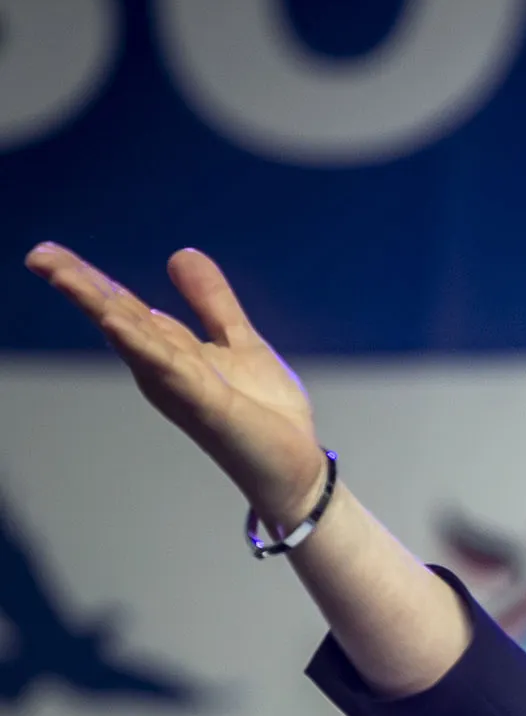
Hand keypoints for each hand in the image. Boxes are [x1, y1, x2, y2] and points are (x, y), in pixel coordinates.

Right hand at [24, 243, 326, 527]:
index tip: (46, 251)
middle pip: (116, 317)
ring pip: (132, 338)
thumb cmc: (264, 412)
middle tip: (38, 253)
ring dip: (99, 306)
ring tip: (63, 276)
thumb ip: (211, 302)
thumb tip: (180, 254)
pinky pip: (169, 369)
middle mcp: (164, 368)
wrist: (295, 464)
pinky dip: (142, 345)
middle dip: (79, 285)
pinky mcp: (206, 404)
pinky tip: (117, 323)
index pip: (122, 307)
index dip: (87, 278)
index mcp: (170, 351)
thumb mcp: (238, 340)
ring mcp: (180, 386)